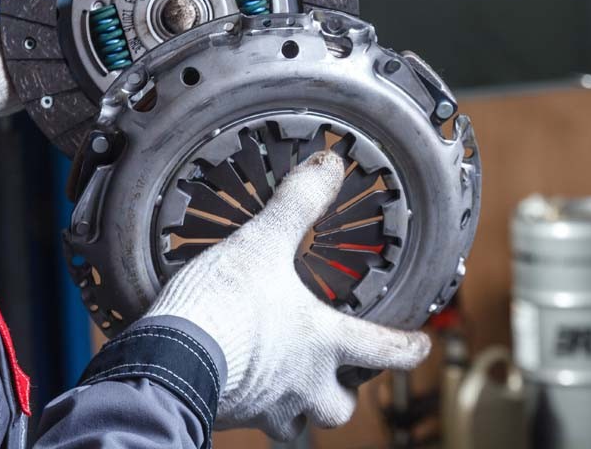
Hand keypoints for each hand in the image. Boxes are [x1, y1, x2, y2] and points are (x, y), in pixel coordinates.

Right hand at [146, 151, 430, 439]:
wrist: (169, 358)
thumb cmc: (224, 305)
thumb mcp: (264, 242)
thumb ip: (297, 204)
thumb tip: (328, 167)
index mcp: (322, 342)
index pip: (384, 350)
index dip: (408, 348)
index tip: (421, 345)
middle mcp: (301, 383)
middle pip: (340, 408)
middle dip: (344, 394)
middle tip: (340, 376)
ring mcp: (266, 407)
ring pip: (298, 426)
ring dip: (299, 411)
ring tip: (288, 390)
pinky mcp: (229, 415)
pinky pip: (250, 420)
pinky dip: (251, 405)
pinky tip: (237, 380)